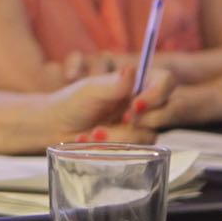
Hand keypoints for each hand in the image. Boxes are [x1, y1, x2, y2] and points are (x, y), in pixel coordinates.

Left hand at [45, 65, 175, 144]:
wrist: (55, 127)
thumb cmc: (71, 102)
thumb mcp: (90, 91)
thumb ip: (113, 84)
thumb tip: (131, 70)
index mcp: (136, 83)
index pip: (165, 82)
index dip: (158, 94)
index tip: (136, 105)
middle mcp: (143, 103)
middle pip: (167, 111)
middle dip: (143, 120)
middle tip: (122, 120)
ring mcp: (139, 125)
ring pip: (147, 134)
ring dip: (119, 136)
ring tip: (93, 133)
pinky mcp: (131, 145)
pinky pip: (134, 150)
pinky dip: (110, 146)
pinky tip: (89, 140)